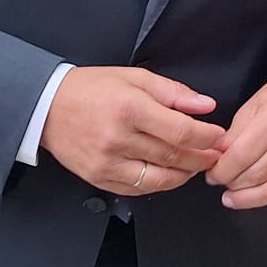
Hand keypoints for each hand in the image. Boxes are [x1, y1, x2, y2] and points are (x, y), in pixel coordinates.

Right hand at [43, 67, 225, 195]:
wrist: (48, 107)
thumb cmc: (91, 88)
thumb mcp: (134, 77)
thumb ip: (173, 92)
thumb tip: (205, 105)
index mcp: (130, 109)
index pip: (180, 131)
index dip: (206, 137)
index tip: (218, 136)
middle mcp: (118, 138)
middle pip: (174, 157)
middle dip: (203, 157)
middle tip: (217, 154)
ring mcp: (108, 162)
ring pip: (160, 179)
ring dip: (185, 175)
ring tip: (197, 165)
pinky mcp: (99, 178)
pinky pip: (139, 189)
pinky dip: (160, 184)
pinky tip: (170, 174)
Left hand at [207, 72, 266, 209]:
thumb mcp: (250, 107)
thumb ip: (233, 136)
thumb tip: (218, 162)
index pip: (243, 154)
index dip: (222, 170)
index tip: (213, 175)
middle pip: (258, 175)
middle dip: (233, 184)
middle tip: (222, 182)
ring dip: (249, 198)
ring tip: (234, 197)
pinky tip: (256, 193)